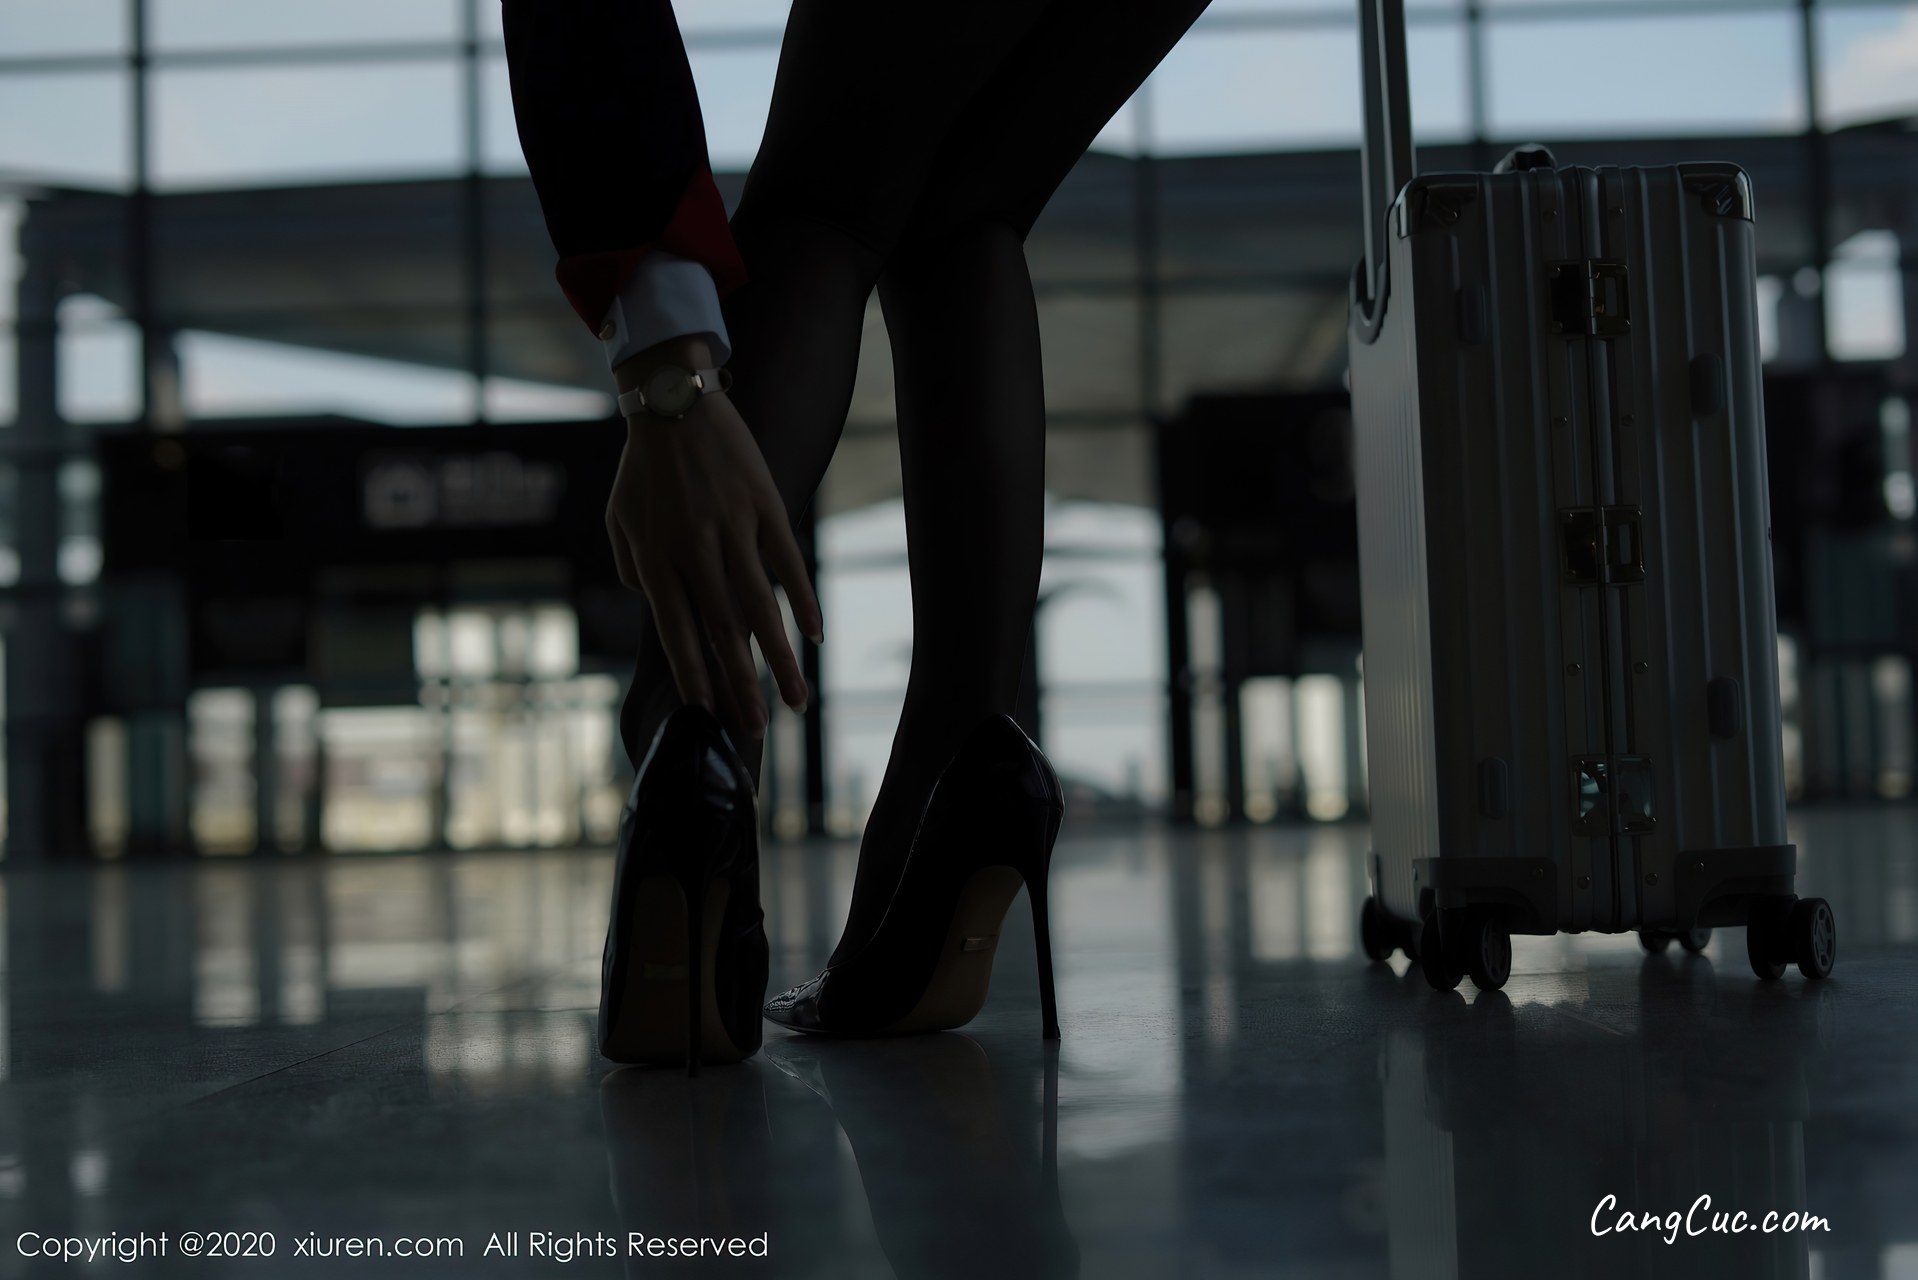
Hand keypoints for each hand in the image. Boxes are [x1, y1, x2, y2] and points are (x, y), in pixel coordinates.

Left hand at [607, 337, 821, 736]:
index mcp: (656, 558)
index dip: (696, 677)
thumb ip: (632, 570)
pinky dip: (803, 599)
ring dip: (780, 657)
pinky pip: (787, 561)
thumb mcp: (618, 520)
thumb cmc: (641, 468)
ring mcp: (733, 528)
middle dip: (743, 685)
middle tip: (761, 727)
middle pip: (723, 631)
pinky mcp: (764, 506)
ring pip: (760, 605)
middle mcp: (694, 549)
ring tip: (798, 697)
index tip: (710, 716)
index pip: (677, 633)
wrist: (673, 400)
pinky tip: (815, 634)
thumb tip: (656, 606)